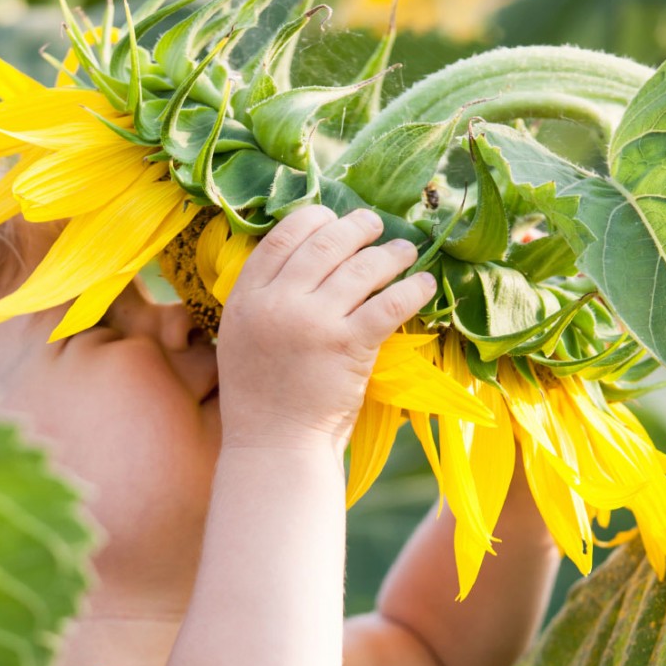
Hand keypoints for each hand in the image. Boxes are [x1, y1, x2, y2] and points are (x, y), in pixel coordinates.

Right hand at [216, 205, 436, 454]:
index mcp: (246, 297)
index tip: (333, 218)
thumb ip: (266, 297)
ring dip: (391, 253)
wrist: (274, 446)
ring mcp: (313, 323)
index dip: (314, 219)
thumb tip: (308, 257)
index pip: (283, 237)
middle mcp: (277, 303)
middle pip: (325, 244)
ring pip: (362, 267)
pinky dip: (413, 288)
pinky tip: (424, 283)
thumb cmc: (262, 395)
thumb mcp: (242, 336)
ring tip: (406, 251)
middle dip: (357, 227)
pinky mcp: (349, 346)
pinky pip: (389, 303)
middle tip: (376, 225)